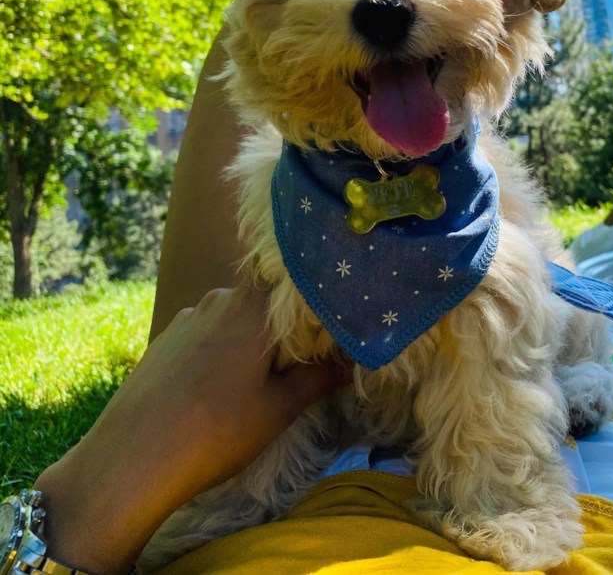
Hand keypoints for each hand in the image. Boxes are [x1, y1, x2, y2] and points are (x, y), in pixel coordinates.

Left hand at [36, 287, 345, 574]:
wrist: (130, 459)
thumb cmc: (215, 430)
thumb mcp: (278, 409)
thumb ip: (319, 377)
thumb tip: (350, 358)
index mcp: (253, 305)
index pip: (299, 286)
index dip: (320, 308)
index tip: (336, 336)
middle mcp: (220, 297)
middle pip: (268, 303)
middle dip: (288, 330)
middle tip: (304, 366)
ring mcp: (187, 316)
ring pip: (236, 320)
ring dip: (253, 342)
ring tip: (260, 384)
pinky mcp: (165, 339)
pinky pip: (208, 334)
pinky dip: (223, 352)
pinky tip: (220, 389)